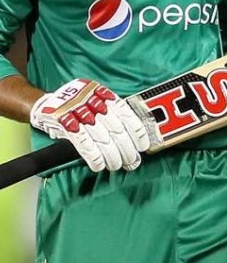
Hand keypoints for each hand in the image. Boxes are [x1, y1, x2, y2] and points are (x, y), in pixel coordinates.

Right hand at [30, 79, 151, 171]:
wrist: (46, 103)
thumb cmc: (78, 106)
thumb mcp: (98, 102)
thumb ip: (113, 115)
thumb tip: (132, 139)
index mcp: (105, 96)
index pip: (127, 115)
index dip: (137, 133)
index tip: (143, 147)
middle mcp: (95, 102)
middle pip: (116, 130)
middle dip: (127, 149)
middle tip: (133, 161)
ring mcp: (79, 112)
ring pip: (102, 138)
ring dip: (112, 156)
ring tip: (117, 166)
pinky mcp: (65, 123)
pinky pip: (83, 143)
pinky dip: (94, 157)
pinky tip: (100, 166)